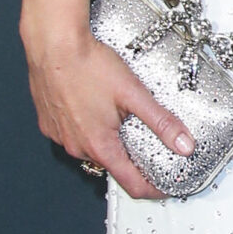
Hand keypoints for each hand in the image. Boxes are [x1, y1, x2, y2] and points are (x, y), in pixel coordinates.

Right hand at [25, 26, 194, 201]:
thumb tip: (184, 144)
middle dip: (131, 158)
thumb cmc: (88, 65)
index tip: (165, 186)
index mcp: (100, 145)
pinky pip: (73, 135)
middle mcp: (76, 147)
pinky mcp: (48, 123)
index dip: (153, 189)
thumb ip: (161, 122)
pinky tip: (95, 107)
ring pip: (91, 149)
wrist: (53, 44)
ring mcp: (59, 136)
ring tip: (119, 116)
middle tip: (146, 139)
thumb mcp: (134, 94)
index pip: (132, 185)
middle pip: (112, 165)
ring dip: (107, 140)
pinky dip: (87, 128)